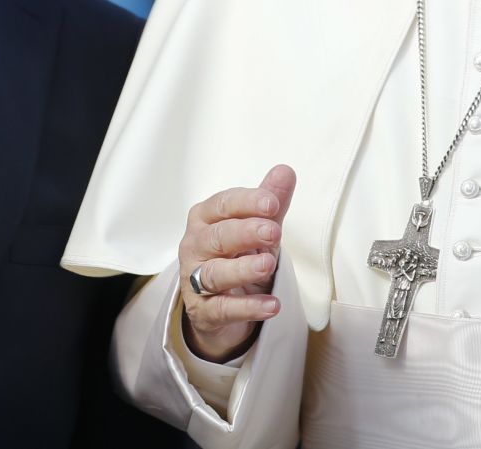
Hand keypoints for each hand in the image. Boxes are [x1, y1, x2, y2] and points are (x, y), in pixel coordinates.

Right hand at [179, 164, 295, 362]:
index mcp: (205, 218)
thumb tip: (285, 171)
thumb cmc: (236, 254)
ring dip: (242, 269)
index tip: (272, 203)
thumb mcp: (257, 226)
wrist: (219, 304)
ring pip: (215, 273)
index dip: (247, 203)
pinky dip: (246, 308)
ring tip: (268, 265)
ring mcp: (194, 280)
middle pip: (217, 237)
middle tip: (272, 231)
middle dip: (245, 232)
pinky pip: (222, 308)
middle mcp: (195, 246)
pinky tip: (271, 305)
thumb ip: (270, 201)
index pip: (223, 205)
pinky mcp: (203, 311)